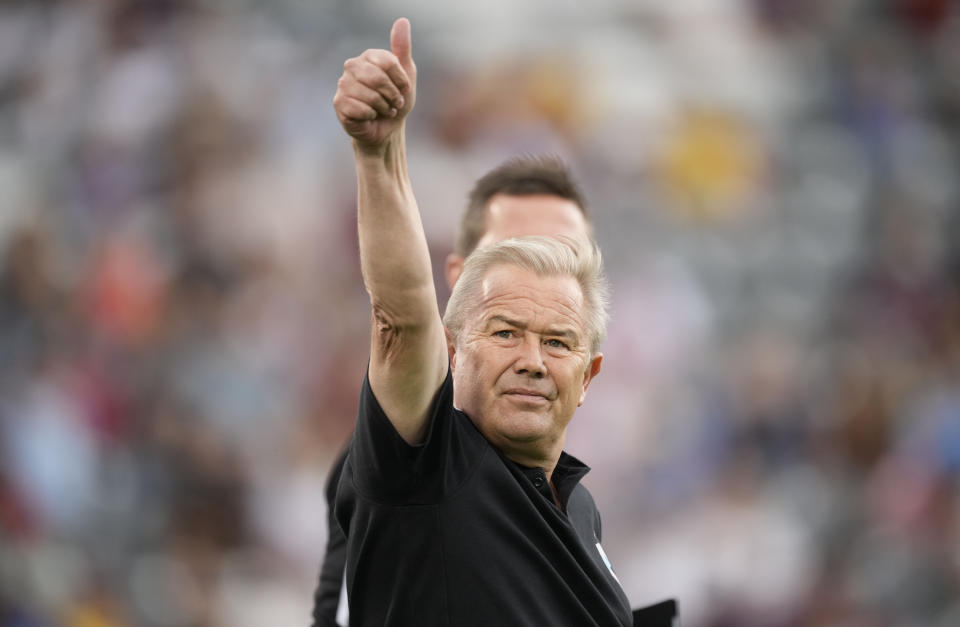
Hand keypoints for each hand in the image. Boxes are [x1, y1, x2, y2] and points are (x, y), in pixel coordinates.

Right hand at [333, 18, 416, 149]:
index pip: (389, 62)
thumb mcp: (406, 76)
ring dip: (383, 107)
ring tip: (384, 110)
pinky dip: (371, 116)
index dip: (401, 80)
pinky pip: (361, 108)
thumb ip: (403, 50)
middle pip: (378, 78)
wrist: (386, 129)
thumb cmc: (395, 101)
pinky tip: (370, 117)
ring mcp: (343, 84)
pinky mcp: (339, 103)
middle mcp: (352, 66)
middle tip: (395, 103)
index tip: (404, 90)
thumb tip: (402, 21)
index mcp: (369, 57)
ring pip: (370, 95)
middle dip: (392, 95)